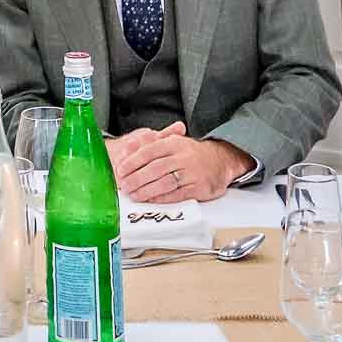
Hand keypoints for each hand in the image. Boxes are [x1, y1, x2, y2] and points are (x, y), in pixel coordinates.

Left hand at [108, 122, 251, 203]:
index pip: (149, 151)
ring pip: (165, 182)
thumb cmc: (192, 152)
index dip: (133, 161)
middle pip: (155, 168)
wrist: (221, 160)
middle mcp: (183, 156)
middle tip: (124, 185)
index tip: (120, 170)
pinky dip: (162, 198)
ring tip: (134, 195)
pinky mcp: (198, 188)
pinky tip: (151, 200)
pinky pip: (177, 194)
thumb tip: (130, 145)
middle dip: (136, 178)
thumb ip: (152, 143)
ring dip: (147, 191)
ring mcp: (192, 173)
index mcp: (174, 143)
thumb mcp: (174, 141)